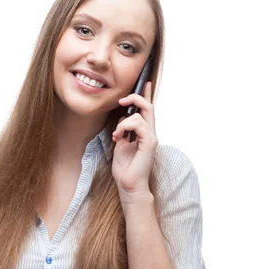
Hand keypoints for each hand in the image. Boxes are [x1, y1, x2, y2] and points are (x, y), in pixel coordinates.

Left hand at [112, 82, 157, 198]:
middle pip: (149, 106)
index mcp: (145, 133)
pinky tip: (119, 137)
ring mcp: (152, 137)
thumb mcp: (121, 144)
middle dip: (136, 97)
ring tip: (117, 134)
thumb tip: (121, 120)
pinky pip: (139, 124)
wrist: (129, 186)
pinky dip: (126, 126)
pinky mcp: (150, 143)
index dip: (146, 95)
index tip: (144, 82)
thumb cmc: (125, 169)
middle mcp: (151, 133)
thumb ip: (123, 131)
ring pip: (143, 113)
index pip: (147, 110)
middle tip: (121, 99)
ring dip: (125, 120)